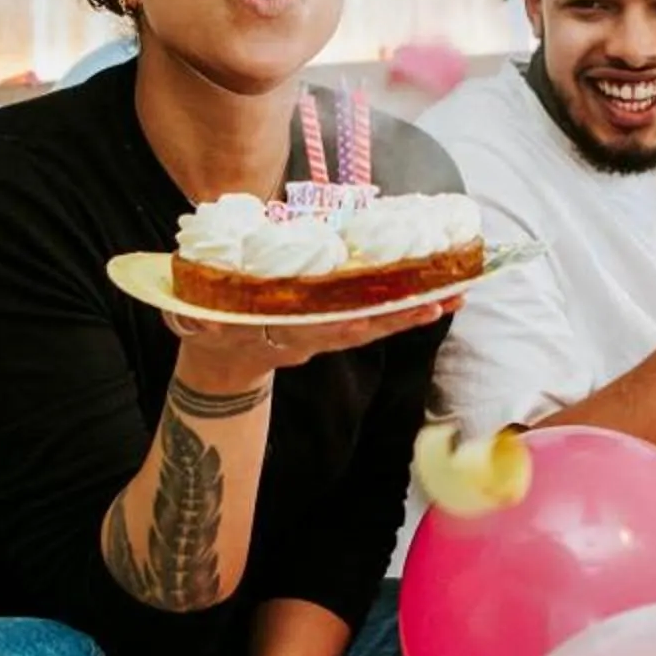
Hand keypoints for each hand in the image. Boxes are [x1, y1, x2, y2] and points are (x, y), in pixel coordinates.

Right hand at [168, 297, 453, 396]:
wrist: (220, 359)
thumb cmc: (210, 323)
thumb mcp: (200, 320)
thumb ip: (206, 316)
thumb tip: (205, 309)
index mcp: (284, 327)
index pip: (328, 326)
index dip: (359, 320)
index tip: (389, 312)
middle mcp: (313, 331)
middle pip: (365, 324)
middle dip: (405, 313)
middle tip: (446, 298)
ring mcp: (326, 330)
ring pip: (377, 321)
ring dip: (415, 310)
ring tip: (455, 296)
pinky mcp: (334, 325)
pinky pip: (373, 317)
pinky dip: (403, 308)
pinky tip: (434, 296)